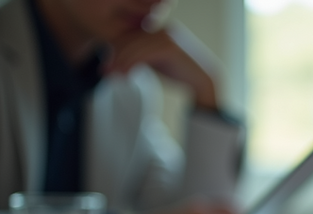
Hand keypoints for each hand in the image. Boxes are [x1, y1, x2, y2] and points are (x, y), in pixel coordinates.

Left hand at [104, 25, 218, 109]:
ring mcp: (167, 36)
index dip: (116, 51)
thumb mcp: (157, 61)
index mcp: (160, 29)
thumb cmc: (181, 74)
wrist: (204, 83)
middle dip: (114, 57)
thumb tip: (119, 59)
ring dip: (120, 63)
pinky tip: (125, 77)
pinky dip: (131, 66)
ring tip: (111, 77)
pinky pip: (143, 54)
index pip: (131, 36)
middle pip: (130, 40)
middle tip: (104, 73)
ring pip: (134, 47)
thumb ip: (142, 56)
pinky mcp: (169, 46)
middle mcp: (163, 28)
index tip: (106, 67)